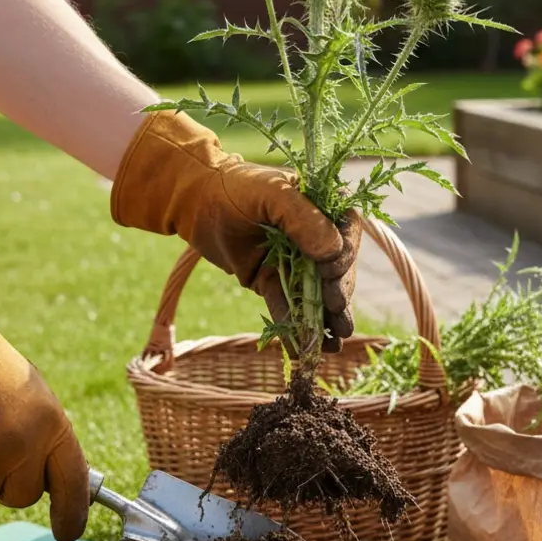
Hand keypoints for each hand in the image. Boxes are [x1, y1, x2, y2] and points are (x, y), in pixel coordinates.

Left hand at [110, 110, 359, 350]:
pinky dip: (294, 330)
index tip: (330, 272)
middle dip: (338, 295)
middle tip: (335, 312)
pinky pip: (287, 308)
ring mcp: (295, 263)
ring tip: (332, 346)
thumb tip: (333, 253)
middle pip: (336, 271)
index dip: (345, 257)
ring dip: (325, 321)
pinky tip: (303, 353)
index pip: (347, 235)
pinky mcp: (273, 282)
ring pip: (316, 295)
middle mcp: (315, 237)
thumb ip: (302, 218)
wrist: (194, 203)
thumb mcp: (270, 193)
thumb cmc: (235, 187)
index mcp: (324, 208)